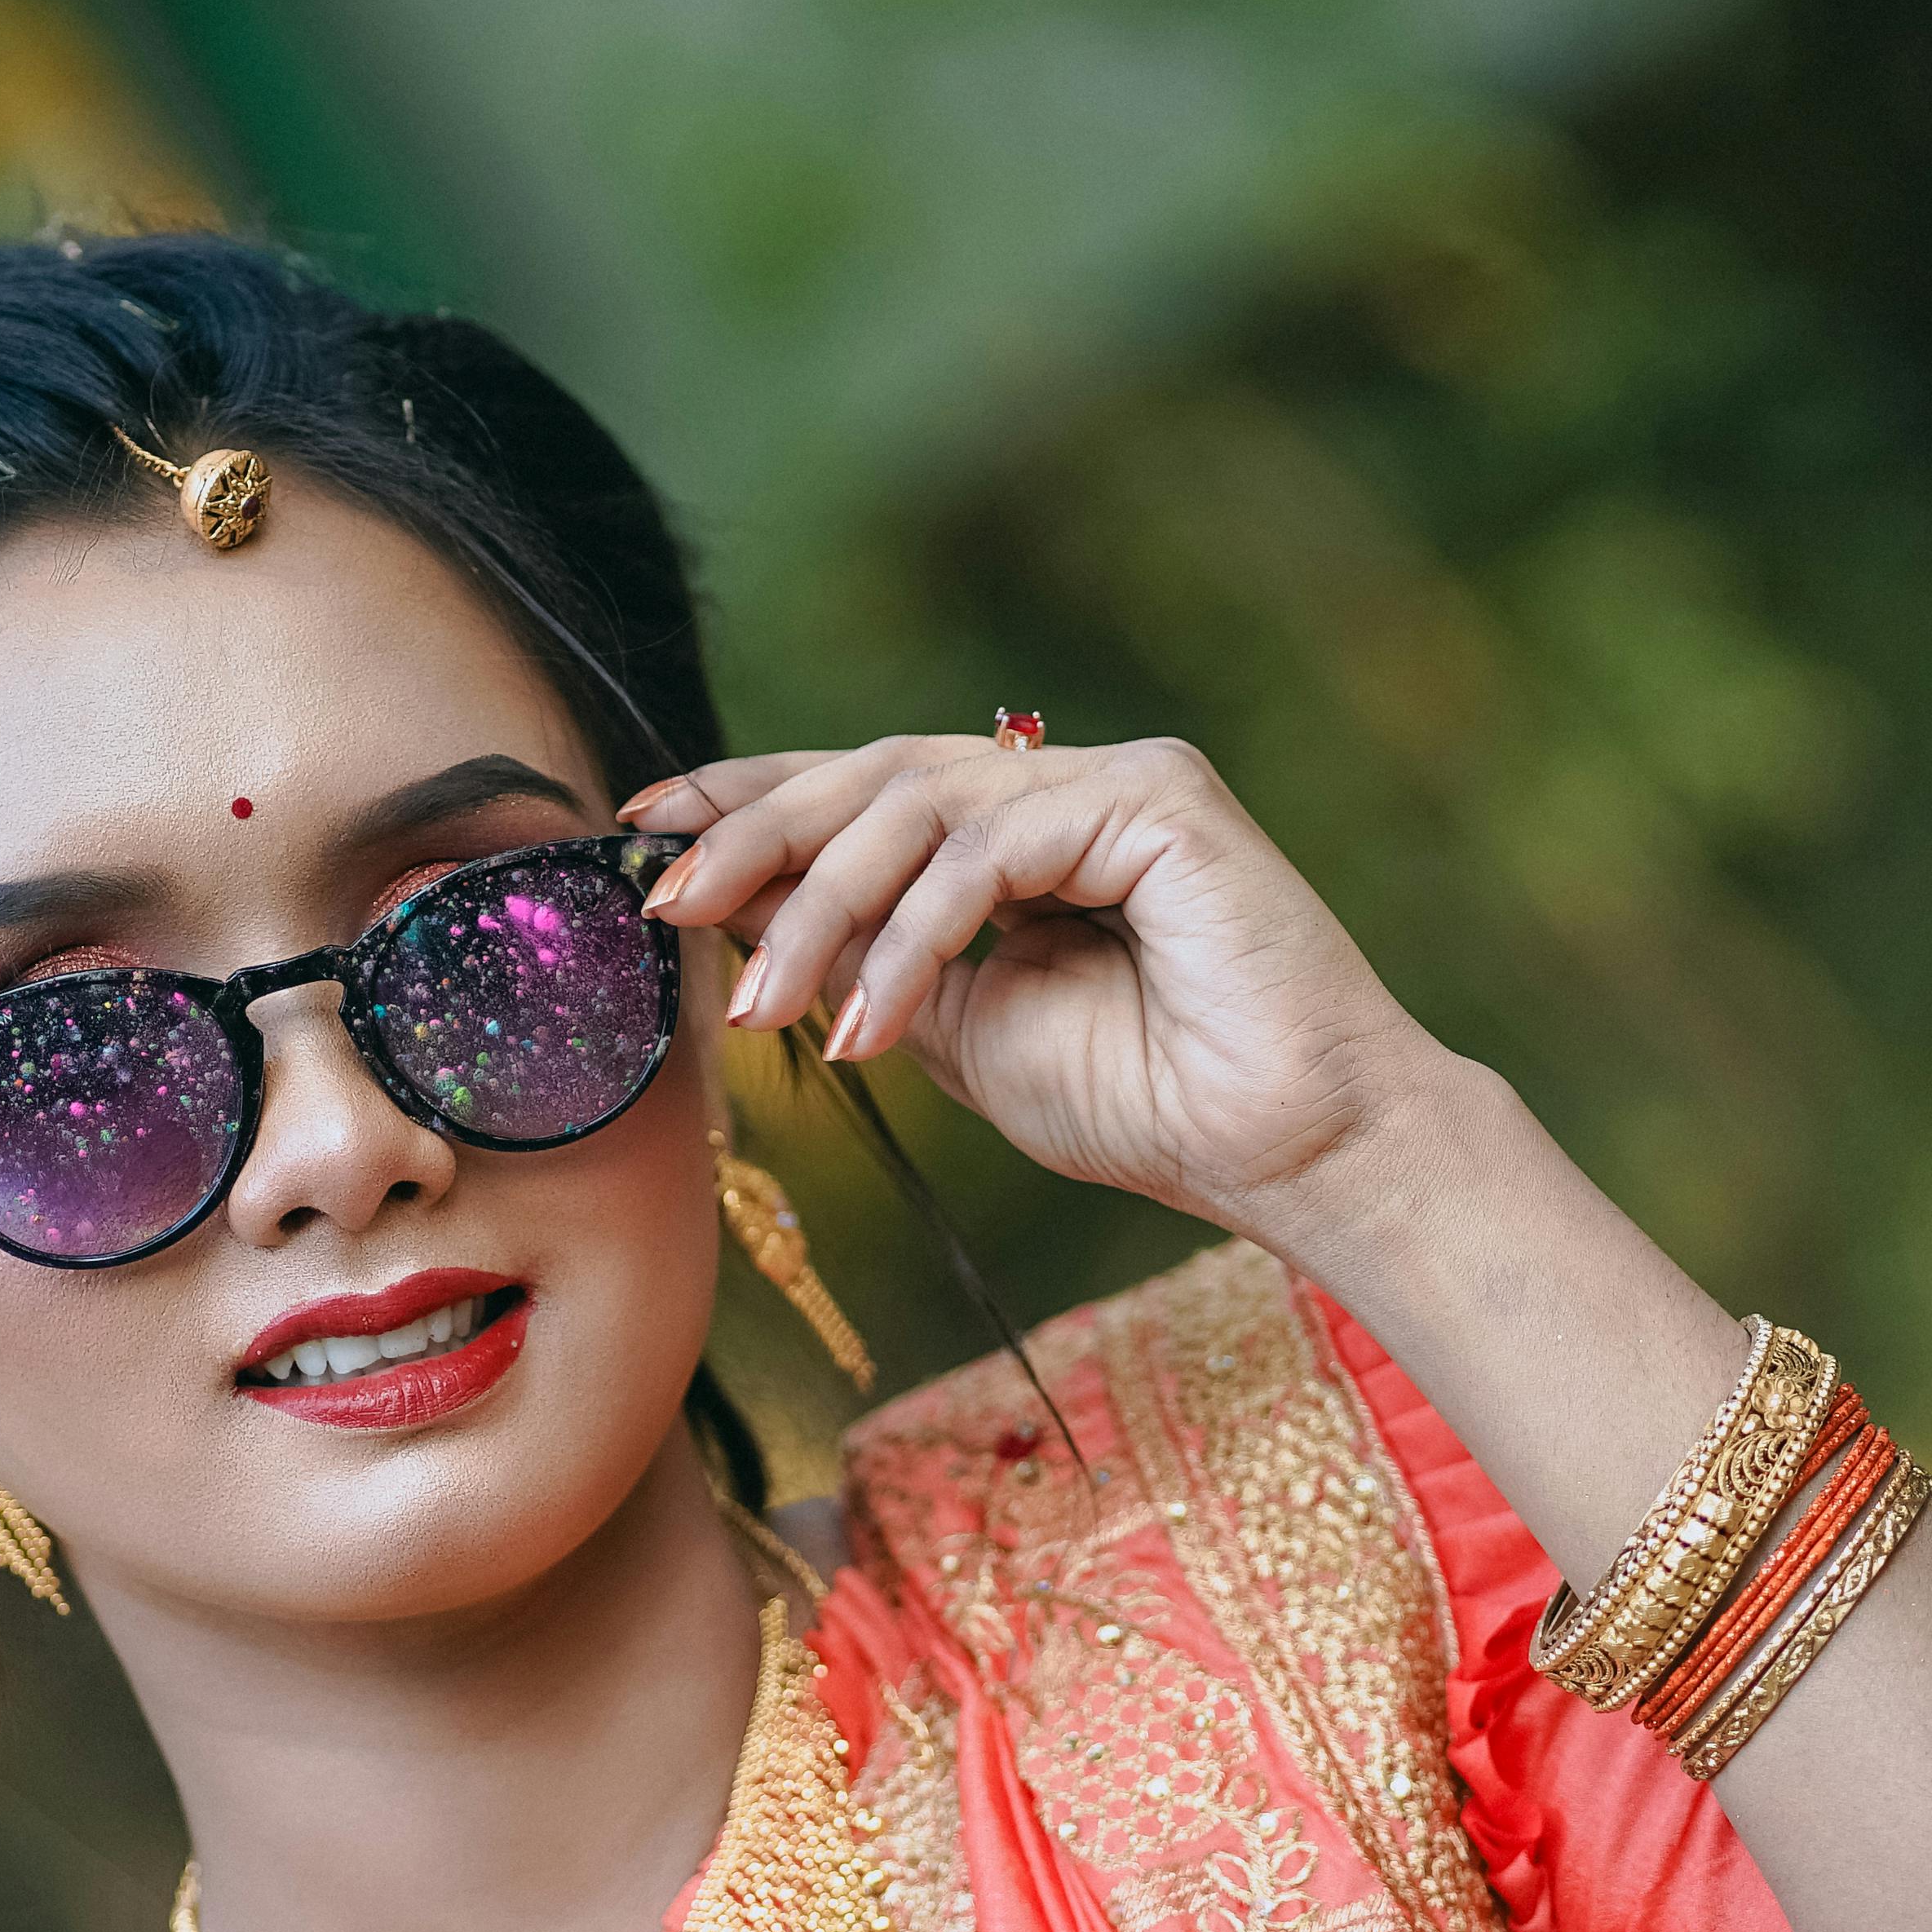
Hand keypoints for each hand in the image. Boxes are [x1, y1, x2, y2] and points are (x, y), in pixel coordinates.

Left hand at [628, 731, 1457, 1239]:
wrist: (1285, 1154)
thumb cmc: (1148, 1105)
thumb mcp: (962, 1033)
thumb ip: (870, 962)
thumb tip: (743, 912)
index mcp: (1020, 833)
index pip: (866, 792)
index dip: (752, 801)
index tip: (645, 833)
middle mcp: (1064, 787)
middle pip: (876, 777)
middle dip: (758, 834)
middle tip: (667, 899)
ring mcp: (1114, 781)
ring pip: (919, 806)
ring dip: (824, 910)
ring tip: (764, 1010)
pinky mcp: (1158, 797)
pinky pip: (991, 849)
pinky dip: (916, 936)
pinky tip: (872, 1022)